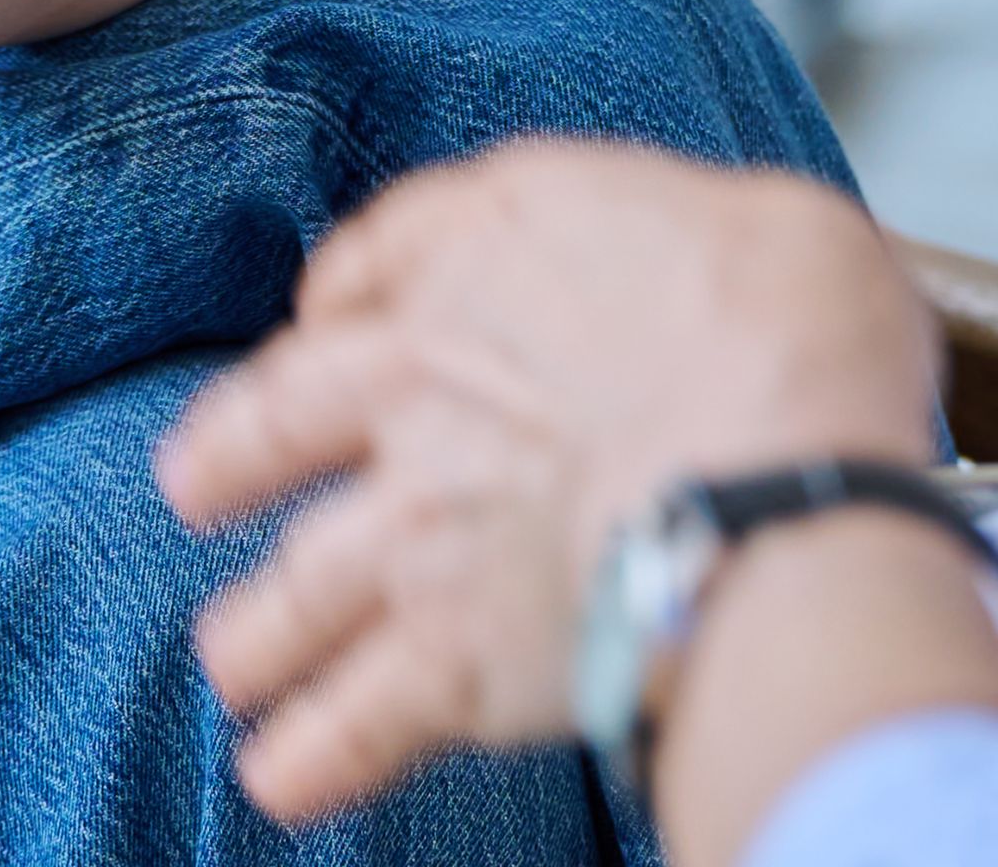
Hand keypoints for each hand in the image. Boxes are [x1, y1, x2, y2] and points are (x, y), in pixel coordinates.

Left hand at [160, 141, 936, 827]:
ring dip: (256, 632)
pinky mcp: (447, 660)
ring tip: (236, 660)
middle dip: (228, 458)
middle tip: (197, 485)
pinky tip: (285, 776)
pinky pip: (351, 723)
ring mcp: (417, 528)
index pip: (381, 250)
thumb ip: (703, 244)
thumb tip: (735, 270)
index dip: (348, 286)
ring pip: (292, 587)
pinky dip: (311, 756)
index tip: (328, 314)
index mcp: (494, 248)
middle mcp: (420, 381)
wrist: (784, 485)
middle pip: (275, 418)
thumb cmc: (799, 337)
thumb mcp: (769, 221)